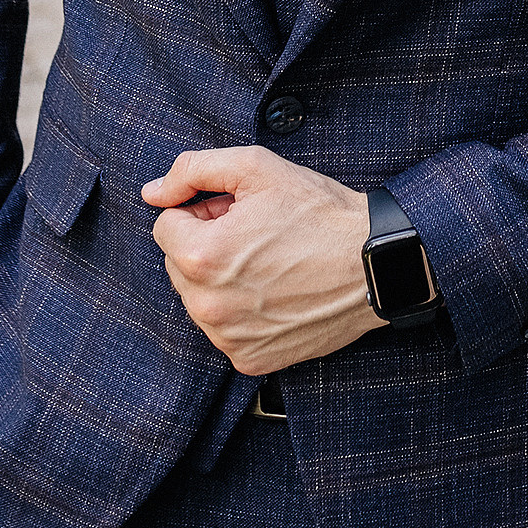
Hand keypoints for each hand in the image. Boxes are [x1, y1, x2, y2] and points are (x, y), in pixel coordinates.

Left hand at [142, 149, 380, 371]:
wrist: (375, 263)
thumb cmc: (320, 213)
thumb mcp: (256, 167)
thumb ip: (193, 170)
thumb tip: (152, 193)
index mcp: (201, 256)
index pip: (166, 227)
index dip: (203, 211)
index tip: (238, 212)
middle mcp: (208, 305)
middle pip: (179, 265)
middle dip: (208, 245)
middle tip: (257, 234)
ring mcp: (228, 337)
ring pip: (200, 298)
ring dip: (222, 280)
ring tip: (270, 263)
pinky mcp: (249, 359)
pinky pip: (225, 330)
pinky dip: (242, 312)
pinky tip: (276, 293)